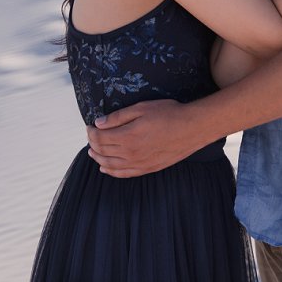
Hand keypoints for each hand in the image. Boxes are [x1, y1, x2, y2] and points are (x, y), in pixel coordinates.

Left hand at [86, 99, 203, 177]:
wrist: (192, 128)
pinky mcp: (147, 168)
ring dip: (98, 158)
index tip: (90, 125)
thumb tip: (98, 123)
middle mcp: (130, 154)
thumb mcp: (141, 108)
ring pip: (110, 165)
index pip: (99, 138)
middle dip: (93, 143)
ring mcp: (139, 163)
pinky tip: (105, 168)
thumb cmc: (168, 114)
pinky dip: (111, 171)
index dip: (91, 132)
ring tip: (92, 151)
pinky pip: (123, 174)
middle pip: (102, 151)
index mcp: (127, 137)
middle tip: (91, 135)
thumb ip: (118, 117)